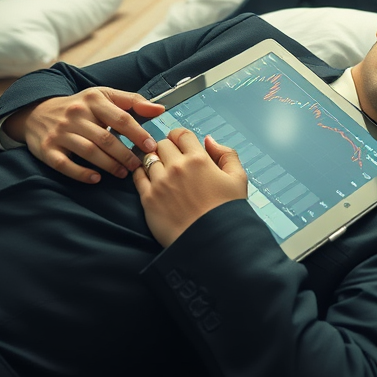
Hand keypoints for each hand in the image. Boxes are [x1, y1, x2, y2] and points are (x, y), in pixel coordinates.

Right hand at [6, 87, 164, 183]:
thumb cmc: (80, 106)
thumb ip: (133, 102)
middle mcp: (76, 115)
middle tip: (139, 165)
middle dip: (126, 154)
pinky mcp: (47, 149)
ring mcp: (60, 132)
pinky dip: (82, 173)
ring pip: (89, 151)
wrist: (37, 112)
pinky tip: (96, 178)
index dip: (138, 134)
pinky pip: (65, 164)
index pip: (121, 118)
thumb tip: (160, 109)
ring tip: (123, 173)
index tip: (151, 146)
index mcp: (94, 100)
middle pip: (106, 138)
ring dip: (109, 165)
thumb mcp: (104, 96)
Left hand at [133, 129, 247, 246]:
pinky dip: (141, 173)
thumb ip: (226, 154)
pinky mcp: (148, 199)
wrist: (212, 243)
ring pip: (148, 158)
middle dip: (167, 149)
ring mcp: (160, 182)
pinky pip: (137, 176)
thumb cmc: (226, 212)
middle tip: (171, 160)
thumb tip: (209, 141)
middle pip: (162, 144)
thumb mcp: (238, 179)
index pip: (180, 134)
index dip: (179, 137)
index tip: (180, 144)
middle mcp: (177, 167)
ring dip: (154, 161)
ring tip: (160, 171)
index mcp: (199, 159)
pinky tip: (149, 179)